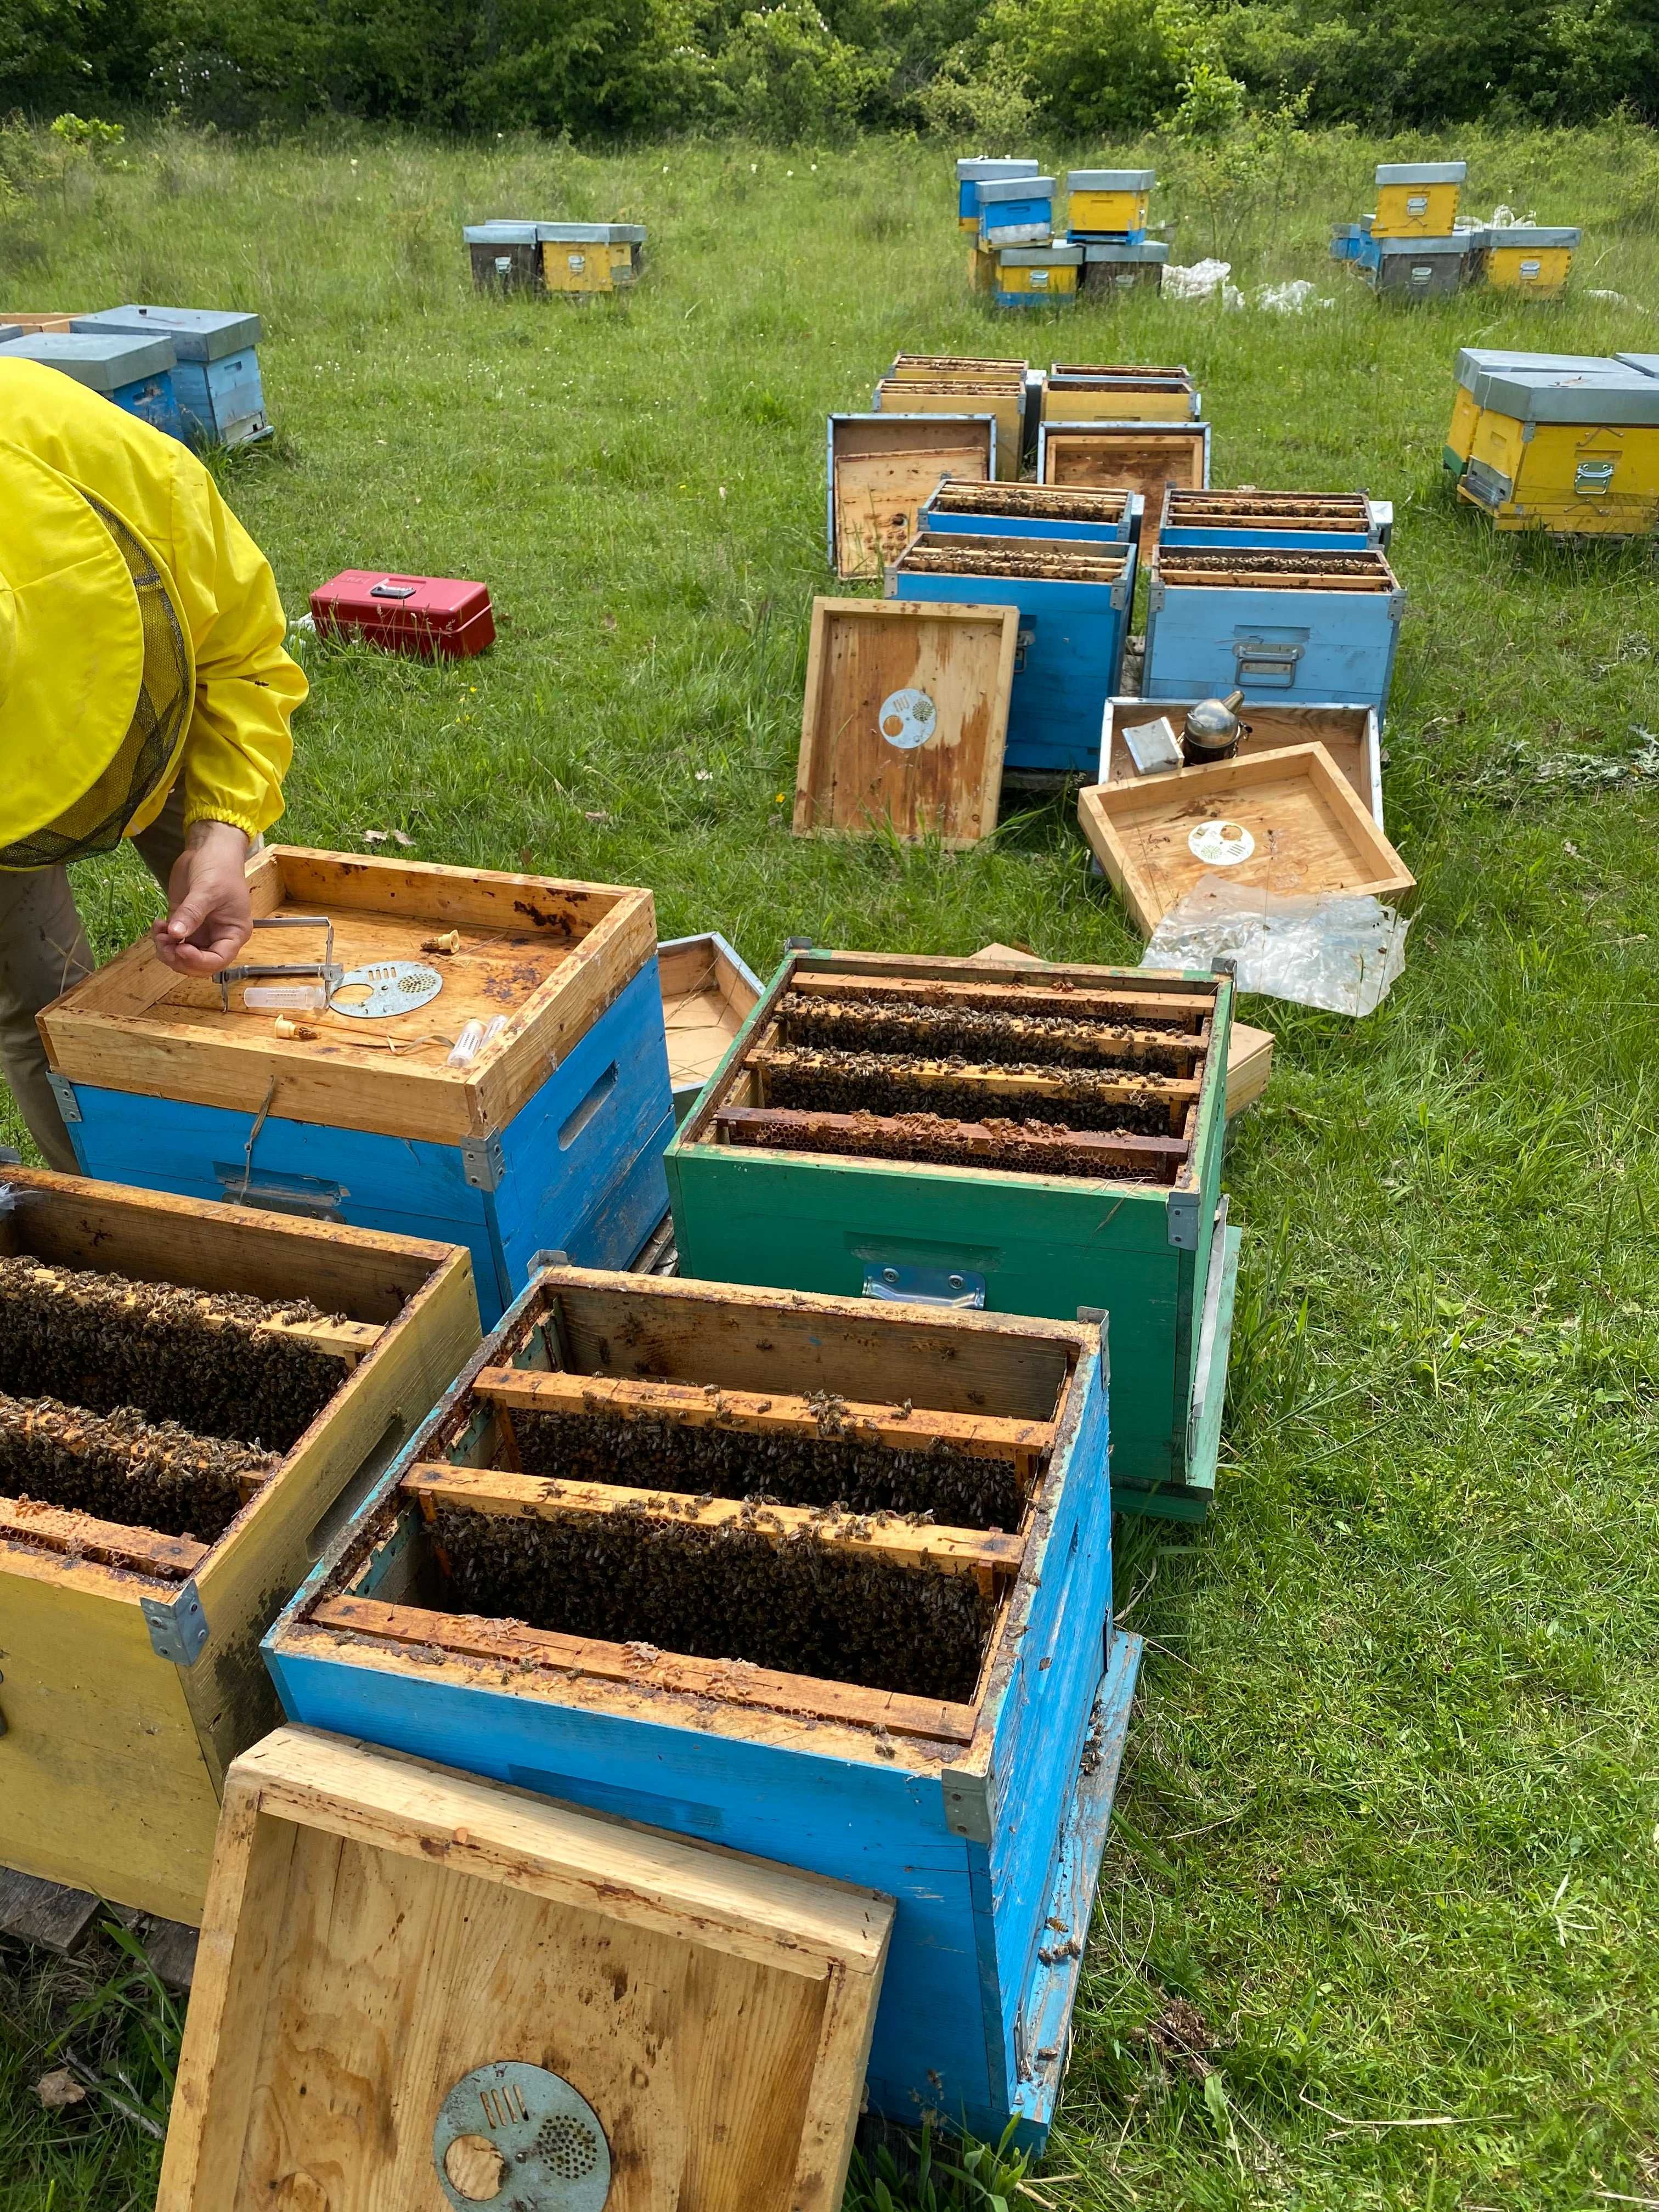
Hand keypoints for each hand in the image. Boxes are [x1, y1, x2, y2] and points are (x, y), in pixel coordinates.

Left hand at [152, 821, 252, 975]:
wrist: (209, 848)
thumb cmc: (219, 868)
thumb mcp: (207, 890)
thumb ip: (192, 913)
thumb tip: (176, 935)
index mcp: (233, 933)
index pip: (219, 960)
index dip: (199, 961)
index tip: (181, 949)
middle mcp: (218, 937)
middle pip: (199, 964)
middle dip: (179, 959)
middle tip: (164, 943)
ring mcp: (200, 931)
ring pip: (182, 956)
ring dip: (167, 950)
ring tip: (158, 932)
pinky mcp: (184, 923)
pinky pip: (172, 942)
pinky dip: (161, 938)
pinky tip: (157, 925)